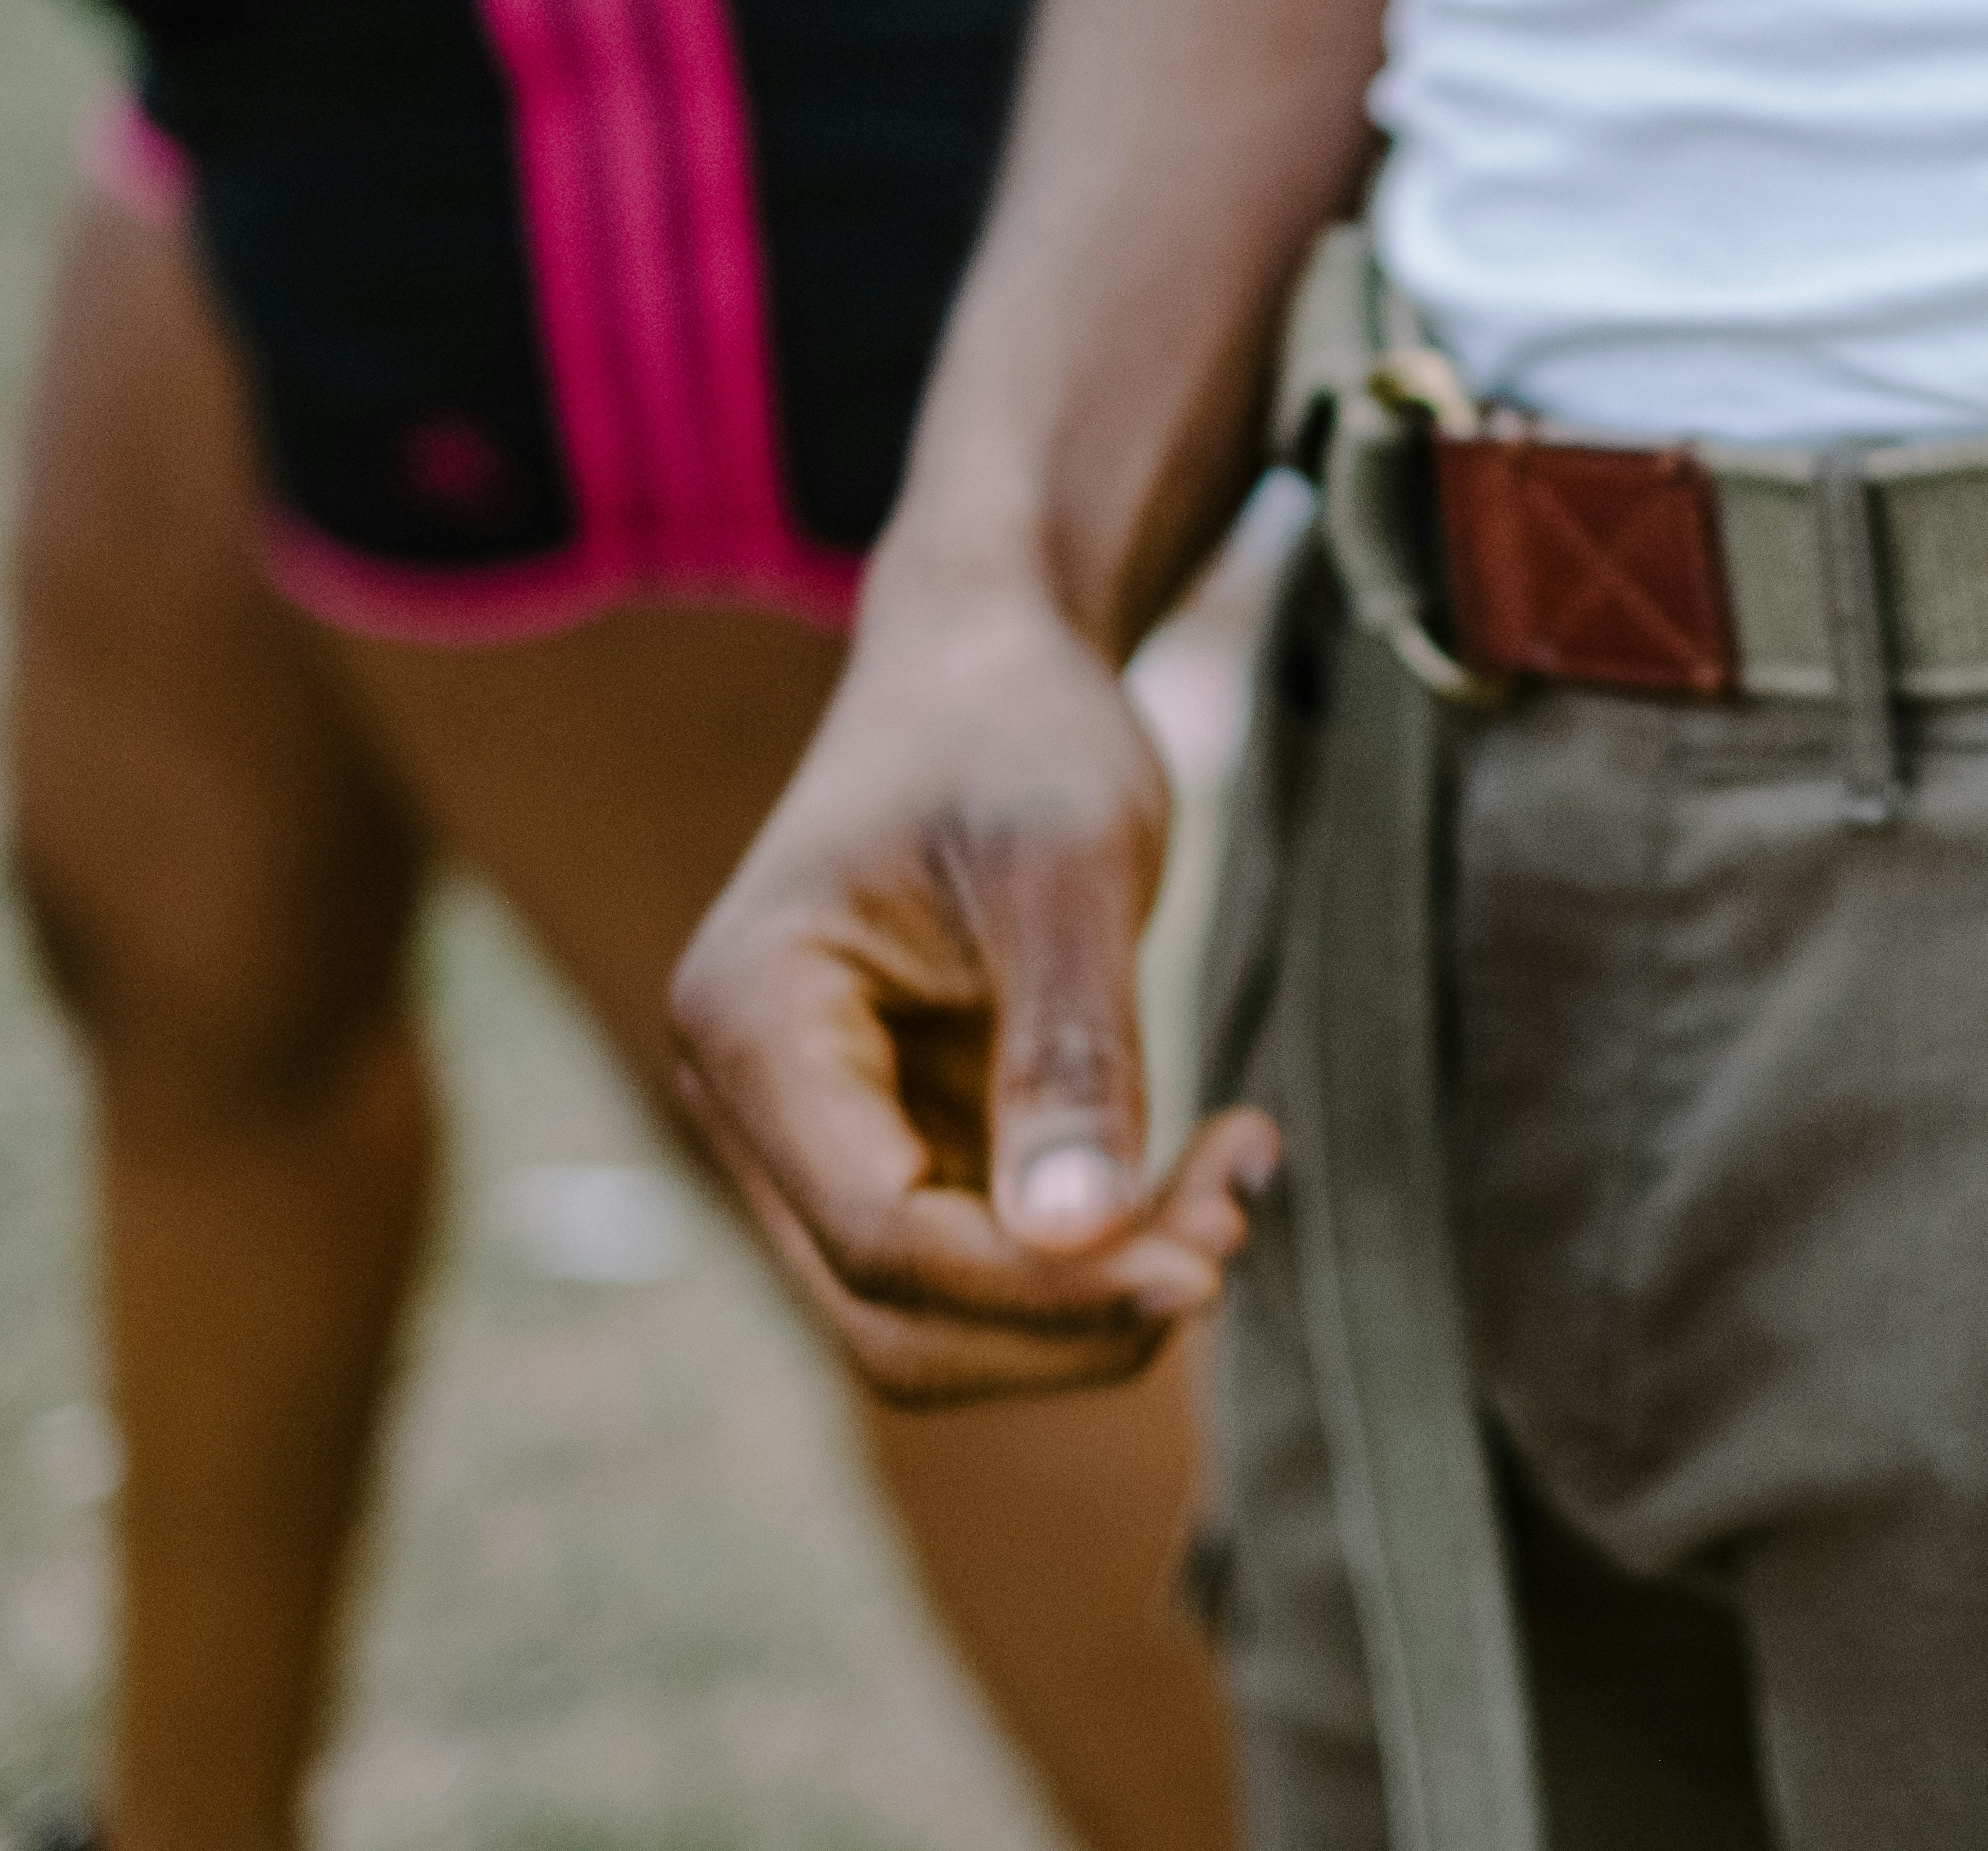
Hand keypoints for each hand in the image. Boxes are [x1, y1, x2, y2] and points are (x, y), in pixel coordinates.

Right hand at [671, 568, 1280, 1404]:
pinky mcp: (891, 1143)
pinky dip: (1097, 1255)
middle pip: (894, 1315)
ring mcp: (811, 1135)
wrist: (987, 669)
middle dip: (1072, 1314)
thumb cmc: (1019, 736)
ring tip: (1237, 1185)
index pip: (882, 1237)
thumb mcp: (1069, 865)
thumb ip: (1069, 1048)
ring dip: (1092, 1298)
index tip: (1214, 1247)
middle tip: (1237, 1227)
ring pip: (935, 1318)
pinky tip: (1207, 1165)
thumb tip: (1074, 1238)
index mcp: (751, 1022)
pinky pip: (982, 1264)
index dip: (1047, 1285)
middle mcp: (750, 1102)